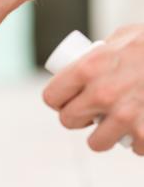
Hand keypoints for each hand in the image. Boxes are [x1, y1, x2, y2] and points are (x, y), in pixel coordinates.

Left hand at [43, 24, 143, 154]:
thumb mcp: (122, 37)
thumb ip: (99, 53)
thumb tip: (80, 64)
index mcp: (88, 68)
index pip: (52, 97)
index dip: (57, 100)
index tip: (65, 99)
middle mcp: (102, 93)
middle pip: (68, 121)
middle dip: (77, 118)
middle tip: (89, 112)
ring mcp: (125, 116)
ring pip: (96, 143)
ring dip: (105, 135)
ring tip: (115, 124)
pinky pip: (135, 148)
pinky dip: (140, 141)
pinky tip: (143, 127)